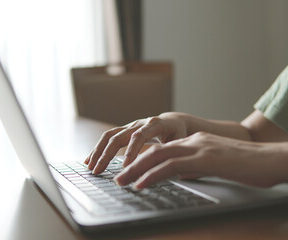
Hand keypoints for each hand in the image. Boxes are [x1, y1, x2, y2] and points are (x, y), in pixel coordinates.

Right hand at [85, 112, 187, 173]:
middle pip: (118, 136)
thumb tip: (163, 169)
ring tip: (90, 167)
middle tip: (99, 171)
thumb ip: (171, 153)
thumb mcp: (179, 143)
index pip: (139, 136)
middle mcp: (139, 123)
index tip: (126, 167)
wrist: (173, 122)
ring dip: (98, 152)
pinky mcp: (123, 130)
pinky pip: (107, 138)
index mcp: (154, 125)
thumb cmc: (178, 135)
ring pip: (109, 136)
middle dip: (106, 155)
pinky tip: (89, 161)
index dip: (132, 151)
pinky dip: (97, 150)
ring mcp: (129, 126)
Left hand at [114, 132, 287, 188]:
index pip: (161, 149)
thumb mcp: (215, 164)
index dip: (142, 159)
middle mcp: (193, 142)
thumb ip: (195, 165)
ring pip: (158, 156)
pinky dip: (152, 176)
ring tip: (122, 182)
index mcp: (195, 142)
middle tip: (117, 177)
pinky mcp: (205, 159)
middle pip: (154, 151)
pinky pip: (171, 167)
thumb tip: (178, 173)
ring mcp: (199, 148)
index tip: (128, 170)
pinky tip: (141, 185)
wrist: (273, 159)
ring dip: (136, 170)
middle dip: (132, 164)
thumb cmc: (248, 165)